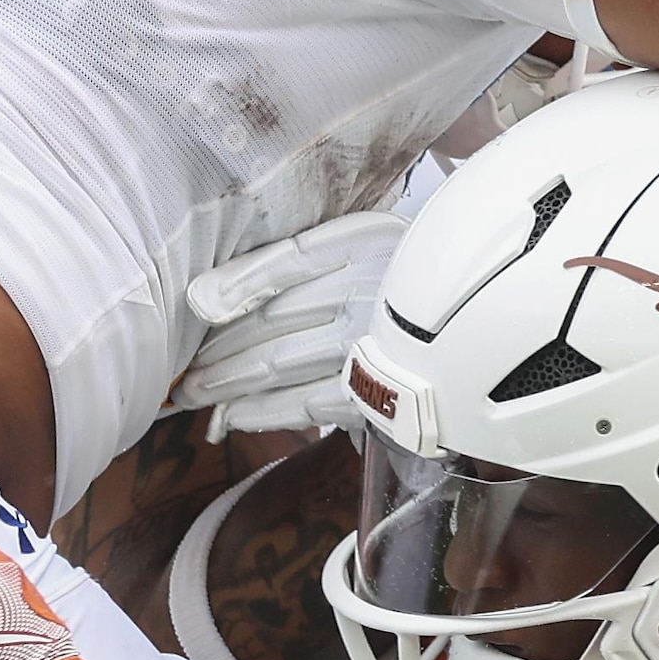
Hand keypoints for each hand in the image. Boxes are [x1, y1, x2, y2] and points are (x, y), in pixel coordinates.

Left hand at [169, 207, 413, 439]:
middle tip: (179, 367)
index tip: (192, 312)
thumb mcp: (359, 247)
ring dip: (229, 382)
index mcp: (365, 243)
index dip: (232, 289)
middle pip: (271, 319)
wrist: (479, 327)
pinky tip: (233, 416)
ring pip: (280, 363)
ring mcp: (372, 344)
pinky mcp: (380, 392)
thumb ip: (282, 262)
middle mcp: (366, 291)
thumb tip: (202, 297)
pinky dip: (265, 411)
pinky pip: (308, 404)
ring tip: (194, 393)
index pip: (282, 265)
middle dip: (217, 348)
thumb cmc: (408, 282)